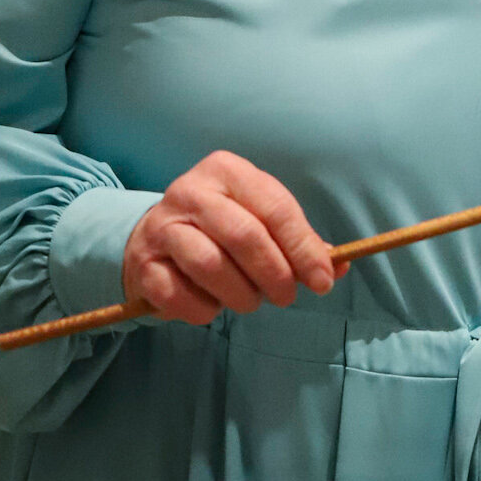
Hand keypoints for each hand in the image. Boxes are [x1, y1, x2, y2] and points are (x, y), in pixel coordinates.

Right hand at [122, 150, 335, 325]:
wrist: (153, 238)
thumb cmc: (219, 227)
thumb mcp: (257, 218)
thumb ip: (296, 240)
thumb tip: (337, 268)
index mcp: (227, 170)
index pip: (275, 207)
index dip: (303, 248)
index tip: (323, 281)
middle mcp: (190, 191)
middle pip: (244, 236)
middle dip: (275, 274)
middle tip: (286, 296)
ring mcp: (162, 226)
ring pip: (210, 265)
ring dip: (240, 295)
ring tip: (249, 301)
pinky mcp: (143, 264)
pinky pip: (179, 295)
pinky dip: (204, 310)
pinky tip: (213, 306)